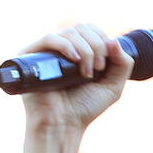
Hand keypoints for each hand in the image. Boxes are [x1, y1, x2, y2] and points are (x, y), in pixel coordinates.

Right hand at [19, 23, 133, 133]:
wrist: (63, 124)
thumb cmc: (85, 108)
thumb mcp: (112, 86)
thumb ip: (122, 64)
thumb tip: (114, 40)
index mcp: (79, 51)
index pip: (91, 30)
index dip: (103, 41)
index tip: (105, 65)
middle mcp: (62, 48)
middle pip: (82, 28)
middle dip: (97, 46)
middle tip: (98, 69)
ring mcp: (46, 51)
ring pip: (69, 32)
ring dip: (86, 50)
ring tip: (87, 73)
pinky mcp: (31, 55)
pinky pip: (49, 38)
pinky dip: (66, 46)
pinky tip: (75, 60)